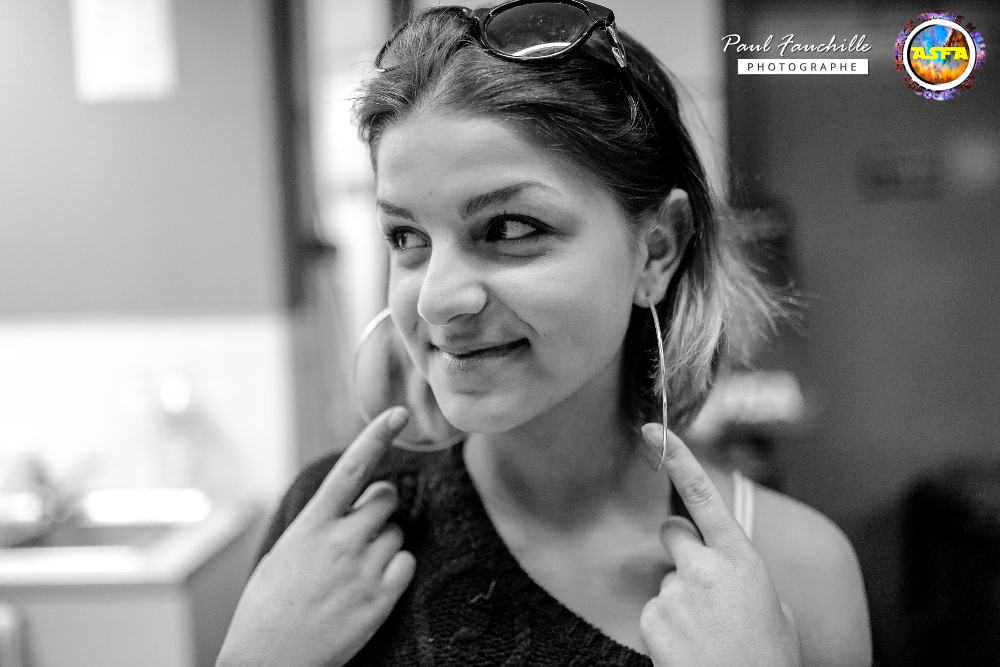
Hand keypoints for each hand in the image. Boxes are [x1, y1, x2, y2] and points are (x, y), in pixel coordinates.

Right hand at [217, 407, 415, 666]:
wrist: (267, 662)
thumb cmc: (269, 607)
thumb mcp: (285, 553)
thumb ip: (319, 524)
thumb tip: (349, 503)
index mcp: (311, 526)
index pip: (350, 469)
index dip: (376, 436)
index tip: (398, 413)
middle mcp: (340, 541)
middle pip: (386, 499)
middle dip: (381, 507)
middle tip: (361, 531)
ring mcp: (363, 570)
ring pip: (397, 533)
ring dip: (384, 544)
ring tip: (354, 571)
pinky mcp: (380, 600)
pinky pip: (407, 563)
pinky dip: (397, 570)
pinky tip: (371, 586)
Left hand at [638, 423, 800, 666]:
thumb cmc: (769, 659)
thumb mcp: (776, 610)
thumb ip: (744, 577)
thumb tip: (725, 572)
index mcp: (742, 559)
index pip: (703, 496)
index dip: (678, 458)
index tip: (654, 430)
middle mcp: (704, 568)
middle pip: (670, 531)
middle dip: (680, 547)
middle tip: (699, 584)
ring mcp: (674, 593)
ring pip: (667, 580)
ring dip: (680, 601)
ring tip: (707, 636)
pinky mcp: (652, 619)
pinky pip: (654, 612)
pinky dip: (667, 629)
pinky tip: (689, 650)